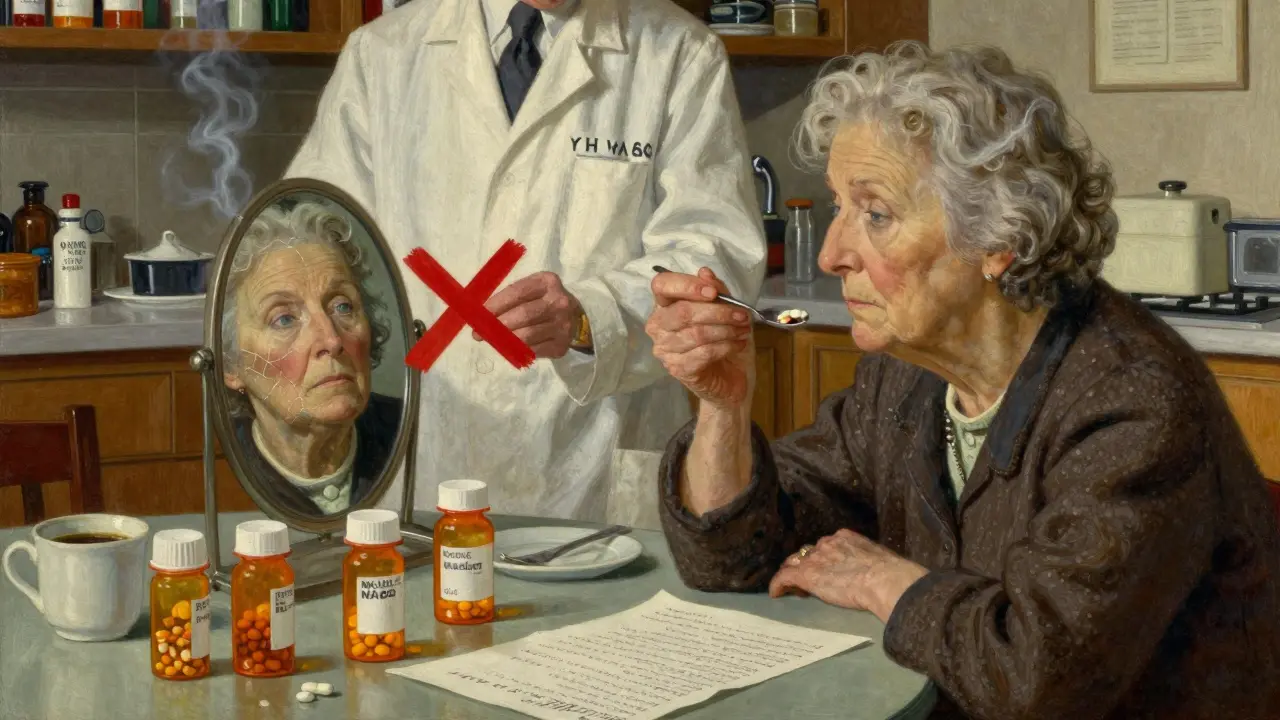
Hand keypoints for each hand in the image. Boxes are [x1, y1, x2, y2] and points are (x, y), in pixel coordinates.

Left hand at [474, 271, 581, 358]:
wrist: (575, 318)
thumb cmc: (543, 301)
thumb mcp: (532, 290)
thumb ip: (510, 298)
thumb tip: (481, 314)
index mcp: (547, 282)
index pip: (518, 292)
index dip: (496, 304)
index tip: (480, 314)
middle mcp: (558, 301)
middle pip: (523, 314)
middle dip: (498, 324)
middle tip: (479, 333)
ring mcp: (563, 324)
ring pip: (527, 335)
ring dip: (505, 339)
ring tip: (492, 341)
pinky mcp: (562, 344)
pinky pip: (534, 350)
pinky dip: (518, 350)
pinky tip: (509, 348)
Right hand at [646, 267, 753, 408]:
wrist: (730, 379)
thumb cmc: (724, 340)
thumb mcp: (727, 310)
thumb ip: (717, 291)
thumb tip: (705, 272)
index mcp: (665, 305)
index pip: (662, 285)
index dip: (687, 285)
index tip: (713, 292)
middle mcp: (658, 326)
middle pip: (683, 311)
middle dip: (718, 311)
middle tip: (743, 315)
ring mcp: (665, 349)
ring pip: (697, 333)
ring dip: (726, 329)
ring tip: (744, 330)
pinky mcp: (677, 369)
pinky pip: (704, 352)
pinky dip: (726, 346)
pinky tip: (739, 344)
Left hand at [768, 529, 928, 622]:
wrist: (884, 580)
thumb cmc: (890, 574)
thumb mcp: (878, 560)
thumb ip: (869, 563)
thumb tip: (874, 574)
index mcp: (845, 537)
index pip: (826, 546)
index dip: (822, 559)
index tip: (826, 570)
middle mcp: (827, 543)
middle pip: (808, 552)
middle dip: (806, 564)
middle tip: (808, 580)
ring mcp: (815, 558)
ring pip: (794, 563)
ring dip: (793, 574)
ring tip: (792, 588)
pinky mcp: (806, 574)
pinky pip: (784, 577)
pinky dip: (778, 584)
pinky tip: (776, 593)